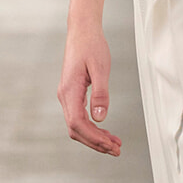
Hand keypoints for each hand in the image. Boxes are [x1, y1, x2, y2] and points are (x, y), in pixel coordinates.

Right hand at [58, 26, 119, 155]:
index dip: (93, 137)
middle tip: (116, 150)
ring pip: (77, 126)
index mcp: (70, 91)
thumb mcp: (100, 68)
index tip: (110, 145)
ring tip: (115, 144)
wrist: (82, 31)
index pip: (77, 123)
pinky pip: (80, 117)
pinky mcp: (72, 94)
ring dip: (95, 137)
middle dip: (96, 142)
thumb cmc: (92, 46)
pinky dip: (93, 128)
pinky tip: (106, 132)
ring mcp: (67, 96)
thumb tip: (100, 118)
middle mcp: (65, 96)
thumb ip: (100, 94)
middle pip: (76, 129)